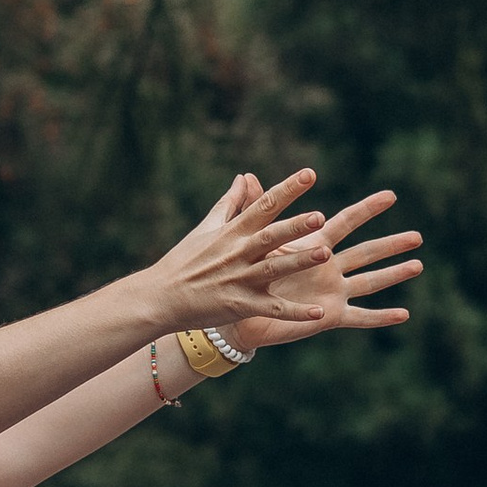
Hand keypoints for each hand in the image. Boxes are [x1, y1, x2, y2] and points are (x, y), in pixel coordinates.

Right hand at [141, 166, 330, 334]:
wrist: (161, 297)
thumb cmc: (184, 261)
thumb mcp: (206, 228)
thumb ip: (230, 202)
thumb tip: (244, 177)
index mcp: (234, 232)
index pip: (264, 205)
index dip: (288, 189)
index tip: (310, 174)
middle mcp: (239, 253)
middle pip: (271, 236)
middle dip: (295, 226)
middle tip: (320, 216)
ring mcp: (241, 280)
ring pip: (274, 269)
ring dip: (299, 262)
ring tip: (325, 254)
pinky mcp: (242, 305)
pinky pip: (273, 309)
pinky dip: (296, 313)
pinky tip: (320, 312)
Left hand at [228, 187, 421, 351]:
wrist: (238, 309)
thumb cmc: (246, 272)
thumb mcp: (255, 238)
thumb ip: (257, 207)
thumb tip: (249, 176)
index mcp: (315, 245)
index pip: (347, 222)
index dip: (368, 209)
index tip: (391, 196)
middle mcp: (330, 267)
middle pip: (367, 251)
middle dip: (392, 244)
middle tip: (418, 236)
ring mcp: (333, 291)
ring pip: (371, 281)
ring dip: (394, 274)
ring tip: (418, 265)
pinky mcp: (330, 315)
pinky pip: (360, 317)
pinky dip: (381, 316)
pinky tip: (404, 314)